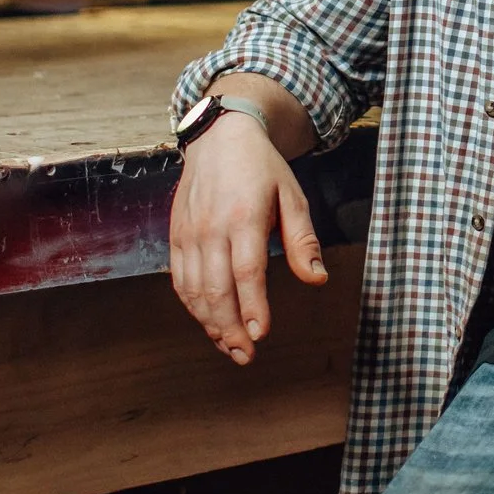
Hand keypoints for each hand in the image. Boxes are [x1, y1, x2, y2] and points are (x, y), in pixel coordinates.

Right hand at [168, 111, 327, 362]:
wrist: (219, 138)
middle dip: (230, 328)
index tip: (261, 334)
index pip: (247, 272)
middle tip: (245, 355)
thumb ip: (303, 240)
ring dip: (210, 324)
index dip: (253, 307)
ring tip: (229, 347)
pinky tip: (209, 323)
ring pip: (194, 290)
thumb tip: (317, 279)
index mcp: (244, 217)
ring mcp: (189, 233)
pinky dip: (193, 306)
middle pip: (216, 289)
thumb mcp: (292, 196)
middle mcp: (211, 228)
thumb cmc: (262, 169)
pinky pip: (180, 280)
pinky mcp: (176, 236)